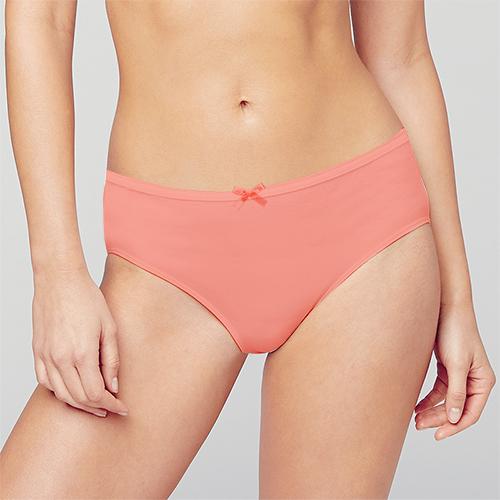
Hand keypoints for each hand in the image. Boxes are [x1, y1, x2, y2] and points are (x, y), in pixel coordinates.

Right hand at [32, 266, 128, 417]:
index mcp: (82, 353)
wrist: (60, 280)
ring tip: (95, 403)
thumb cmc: (87, 299)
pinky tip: (72, 390)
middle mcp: (60, 359)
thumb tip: (113, 386)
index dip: (111, 404)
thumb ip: (111, 359)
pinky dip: (59, 391)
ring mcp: (46, 356)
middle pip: (78, 398)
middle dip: (98, 407)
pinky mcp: (37, 351)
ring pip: (61, 394)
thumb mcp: (109, 327)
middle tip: (112, 407)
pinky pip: (45, 382)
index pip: (95, 393)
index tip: (121, 407)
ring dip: (79, 403)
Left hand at [414, 302, 495, 439]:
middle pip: (457, 408)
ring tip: (416, 418)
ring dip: (432, 410)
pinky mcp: (447, 367)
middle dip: (439, 419)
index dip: (454, 426)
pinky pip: (439, 390)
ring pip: (446, 401)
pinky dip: (429, 398)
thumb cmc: (455, 332)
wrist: (444, 308)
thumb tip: (455, 418)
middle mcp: (474, 380)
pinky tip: (417, 405)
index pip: (471, 413)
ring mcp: (460, 374)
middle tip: (419, 426)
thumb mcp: (456, 365)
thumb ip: (457, 392)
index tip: (437, 435)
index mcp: (483, 381)